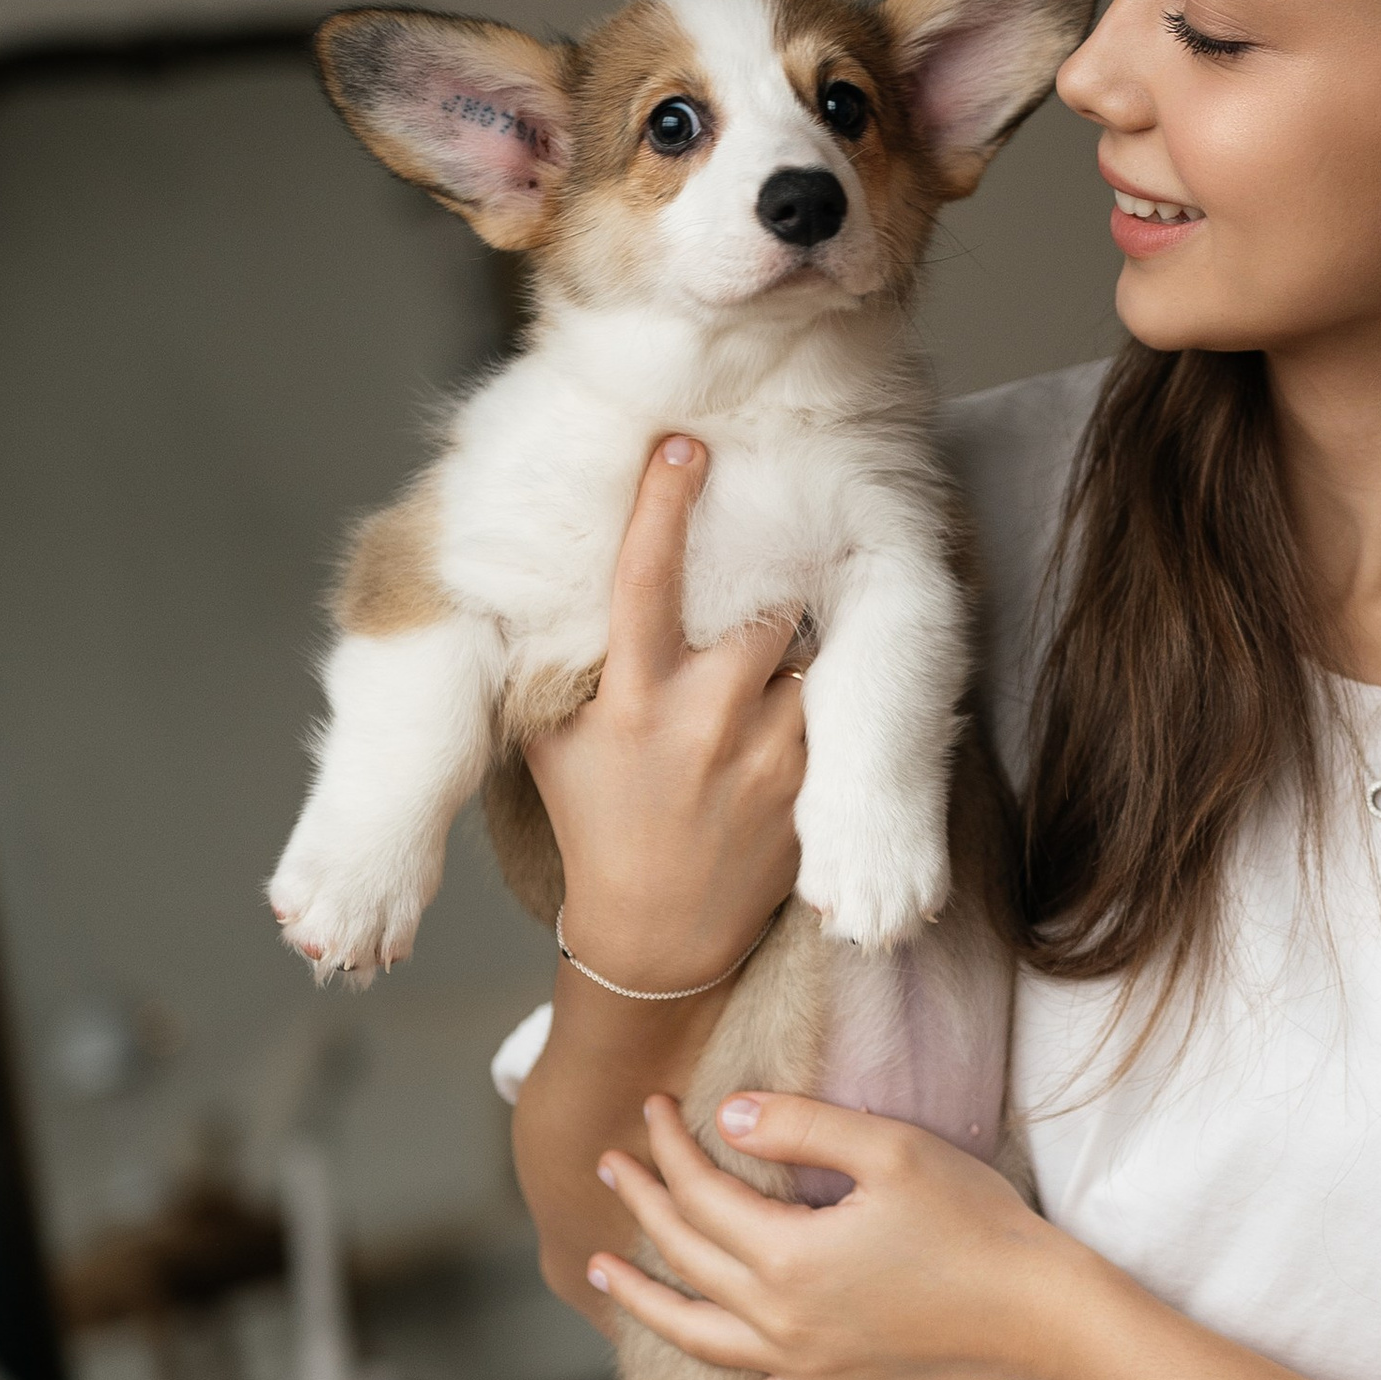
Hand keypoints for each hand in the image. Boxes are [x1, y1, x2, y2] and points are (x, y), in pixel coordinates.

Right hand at [525, 436, 804, 990]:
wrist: (657, 936)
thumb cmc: (597, 823)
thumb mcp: (554, 741)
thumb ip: (561, 664)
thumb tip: (550, 581)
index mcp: (630, 699)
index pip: (644, 580)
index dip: (664, 505)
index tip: (683, 443)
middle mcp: (702, 718)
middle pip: (756, 601)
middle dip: (758, 582)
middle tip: (756, 572)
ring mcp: (766, 751)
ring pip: (801, 648)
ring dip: (789, 641)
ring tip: (763, 656)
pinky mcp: (809, 782)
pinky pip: (830, 703)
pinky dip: (815, 692)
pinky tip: (789, 706)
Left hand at [590, 1090, 1062, 1379]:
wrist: (1036, 1312)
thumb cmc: (973, 1220)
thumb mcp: (892, 1148)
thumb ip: (804, 1126)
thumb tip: (729, 1115)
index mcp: (788, 1254)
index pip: (704, 1193)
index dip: (672, 1147)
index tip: (657, 1108)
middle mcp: (779, 1319)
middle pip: (687, 1255)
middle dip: (644, 1203)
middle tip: (612, 1165)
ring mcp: (800, 1365)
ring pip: (694, 1334)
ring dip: (639, 1302)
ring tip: (595, 1272)